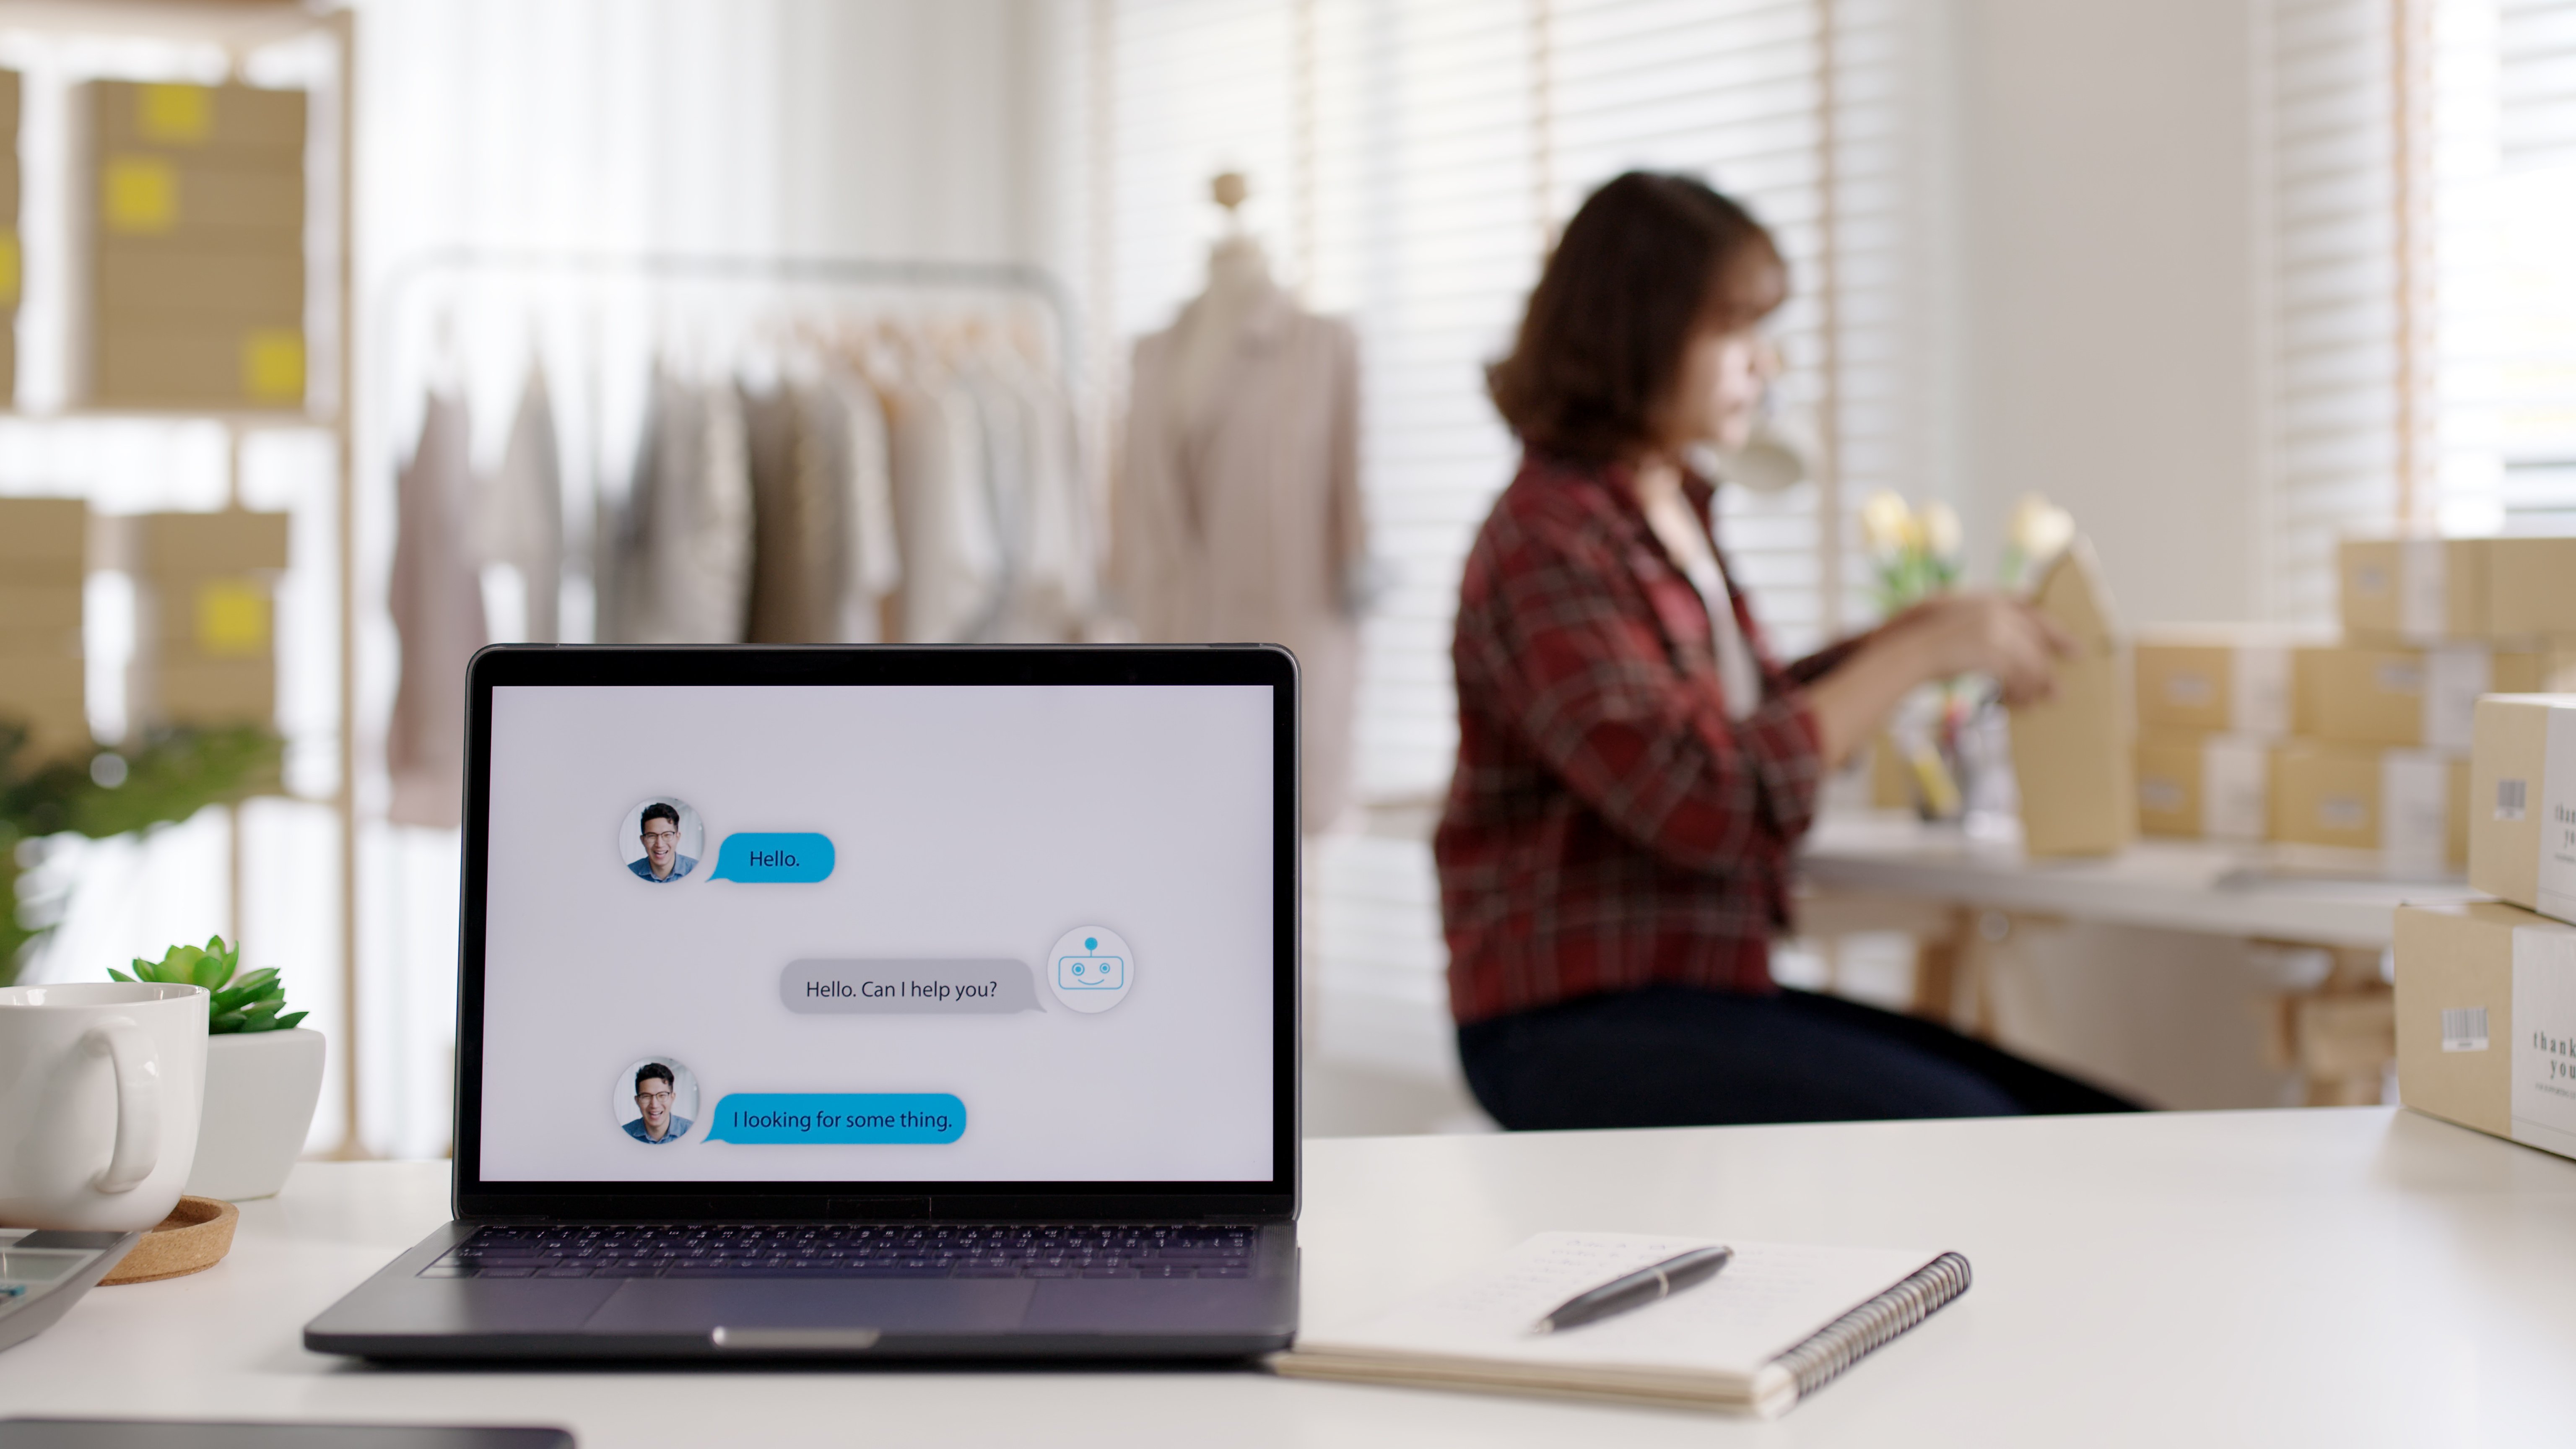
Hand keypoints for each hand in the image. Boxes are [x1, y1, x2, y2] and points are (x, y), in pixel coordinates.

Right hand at [1897, 593, 2077, 704]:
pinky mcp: (1991, 650)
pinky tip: (2020, 705)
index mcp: (1982, 599)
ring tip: (2036, 703)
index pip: (2028, 610)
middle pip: (2035, 635)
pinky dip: (2022, 692)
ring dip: (2035, 684)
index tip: (2071, 647)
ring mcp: (1993, 628)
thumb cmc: (1911, 641)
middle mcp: (1992, 609)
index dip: (2052, 630)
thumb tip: (1991, 646)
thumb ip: (1969, 624)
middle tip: (2062, 686)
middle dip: (2050, 661)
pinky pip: (2018, 674)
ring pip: (2030, 659)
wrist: (1902, 651)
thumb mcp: (1940, 620)